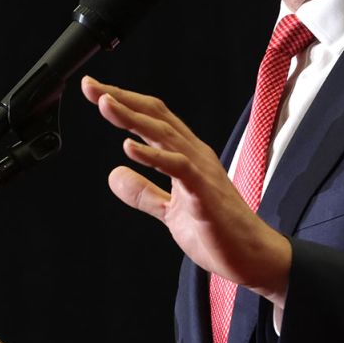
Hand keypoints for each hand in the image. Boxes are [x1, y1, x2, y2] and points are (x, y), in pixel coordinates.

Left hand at [80, 75, 291, 306]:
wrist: (253, 257)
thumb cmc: (218, 232)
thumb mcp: (170, 212)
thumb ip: (144, 193)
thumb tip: (113, 175)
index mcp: (186, 156)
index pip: (153, 119)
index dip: (124, 102)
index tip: (94, 91)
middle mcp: (194, 154)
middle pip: (155, 117)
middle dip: (122, 99)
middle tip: (90, 86)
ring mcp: (201, 171)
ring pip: (164, 135)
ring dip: (133, 118)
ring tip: (104, 103)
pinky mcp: (204, 192)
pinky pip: (178, 167)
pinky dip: (153, 156)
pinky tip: (128, 148)